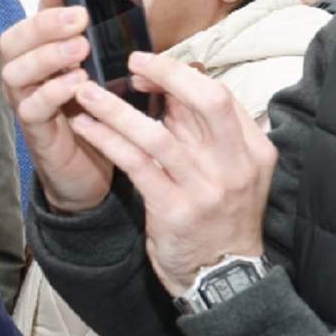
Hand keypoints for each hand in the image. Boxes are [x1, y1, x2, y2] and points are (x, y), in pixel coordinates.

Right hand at [0, 0, 155, 212]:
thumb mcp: (121, 58)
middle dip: (42, 24)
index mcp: (47, 48)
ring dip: (45, 57)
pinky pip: (30, 107)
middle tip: (79, 19)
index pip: (39, 12)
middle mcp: (29, 70)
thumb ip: (131, 19)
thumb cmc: (106, 106)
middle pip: (13, 39)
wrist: (99, 164)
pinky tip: (76, 85)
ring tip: (80, 50)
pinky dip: (51, 93)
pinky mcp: (35, 129)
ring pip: (15, 71)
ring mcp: (26, 99)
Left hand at [60, 51, 274, 294]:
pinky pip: (135, 164)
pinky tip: (83, 126)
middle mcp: (235, 166)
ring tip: (83, 91)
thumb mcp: (225, 170)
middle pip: (205, 103)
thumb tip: (169, 83)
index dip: (181, 76)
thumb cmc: (215, 214)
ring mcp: (206, 189)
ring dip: (116, 109)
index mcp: (253, 150)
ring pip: (158, 135)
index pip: (219, 97)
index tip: (146, 66)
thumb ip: (201, 132)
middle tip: (128, 62)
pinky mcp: (174, 209)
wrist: (220, 273)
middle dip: (165, 76)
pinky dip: (106, 140)